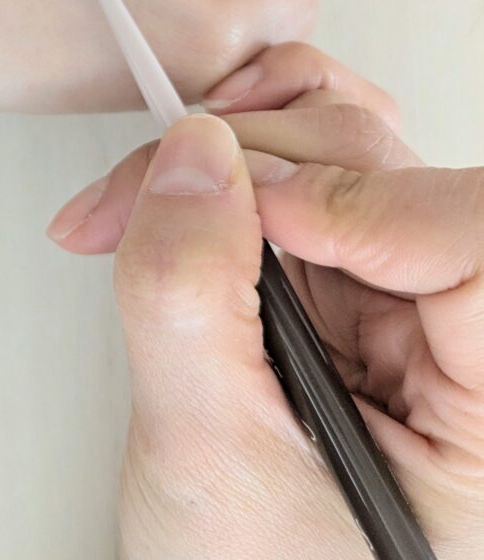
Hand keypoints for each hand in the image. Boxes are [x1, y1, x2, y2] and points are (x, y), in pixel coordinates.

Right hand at [48, 45, 482, 557]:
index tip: (247, 212)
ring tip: (147, 193)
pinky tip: (193, 172)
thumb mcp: (206, 452)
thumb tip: (195, 158)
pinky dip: (244, 149)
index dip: (362, 202)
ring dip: (235, 147)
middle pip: (390, 176)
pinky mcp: (340, 277)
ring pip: (344, 150)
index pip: (477, 243)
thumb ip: (192, 299)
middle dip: (253, 164)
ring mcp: (397, 300)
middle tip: (150, 198)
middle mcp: (456, 340)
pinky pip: (311, 167)